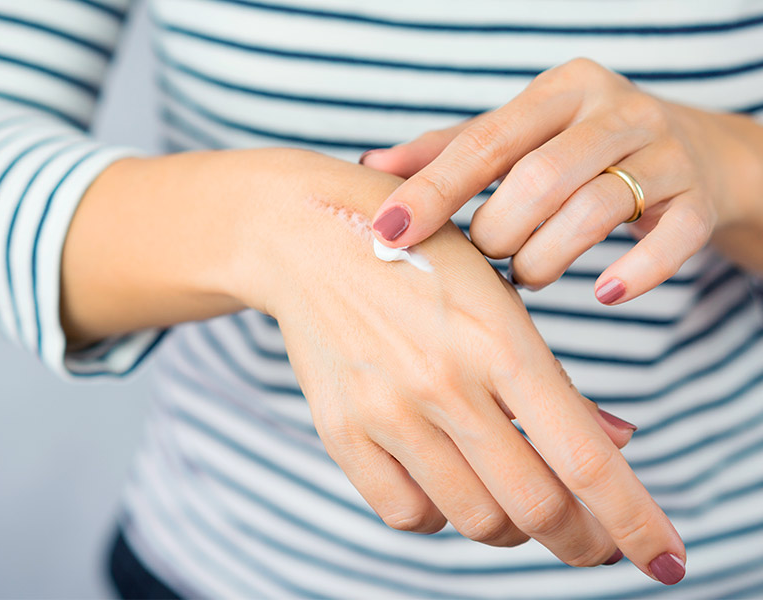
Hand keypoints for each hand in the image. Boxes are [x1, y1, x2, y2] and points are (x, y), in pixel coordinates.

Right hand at [253, 152, 684, 583]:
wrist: (308, 239)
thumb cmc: (419, 259)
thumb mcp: (498, 297)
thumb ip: (554, 379)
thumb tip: (616, 443)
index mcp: (499, 340)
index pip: (585, 459)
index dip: (635, 520)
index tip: (663, 559)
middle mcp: (444, 383)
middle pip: (537, 507)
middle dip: (583, 540)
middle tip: (593, 541)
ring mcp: (386, 412)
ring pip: (476, 520)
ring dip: (513, 529)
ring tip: (517, 505)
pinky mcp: (340, 431)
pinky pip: (406, 515)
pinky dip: (442, 518)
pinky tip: (450, 487)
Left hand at [364, 58, 762, 302]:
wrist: (692, 151)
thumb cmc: (577, 149)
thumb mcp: (518, 138)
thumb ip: (450, 152)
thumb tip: (372, 169)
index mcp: (559, 91)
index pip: (486, 141)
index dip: (434, 189)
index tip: (389, 231)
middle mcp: (614, 111)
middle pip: (540, 178)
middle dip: (498, 232)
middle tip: (486, 256)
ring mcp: (664, 153)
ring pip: (595, 210)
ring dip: (545, 258)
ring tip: (526, 274)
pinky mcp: (698, 200)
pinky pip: (671, 240)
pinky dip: (635, 273)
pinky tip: (605, 293)